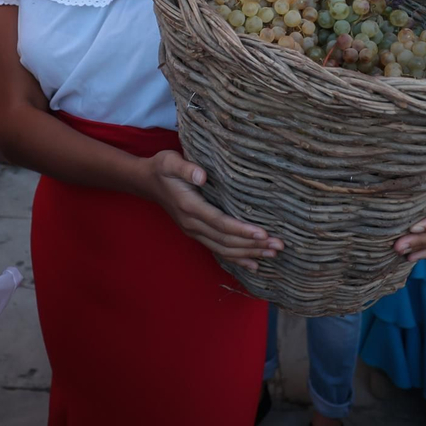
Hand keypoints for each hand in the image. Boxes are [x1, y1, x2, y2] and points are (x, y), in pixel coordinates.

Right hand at [145, 151, 281, 269]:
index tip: (264, 233)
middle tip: (278, 246)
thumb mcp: (170, 161)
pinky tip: (253, 264)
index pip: (220, 223)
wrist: (147, 182)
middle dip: (253, 245)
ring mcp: (194, 231)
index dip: (242, 230)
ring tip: (273, 254)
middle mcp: (192, 224)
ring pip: (224, 249)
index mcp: (190, 207)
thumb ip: (186, 168)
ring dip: (249, 253)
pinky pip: (218, 250)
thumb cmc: (162, 168)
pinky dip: (236, 259)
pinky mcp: (197, 233)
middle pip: (226, 240)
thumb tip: (202, 175)